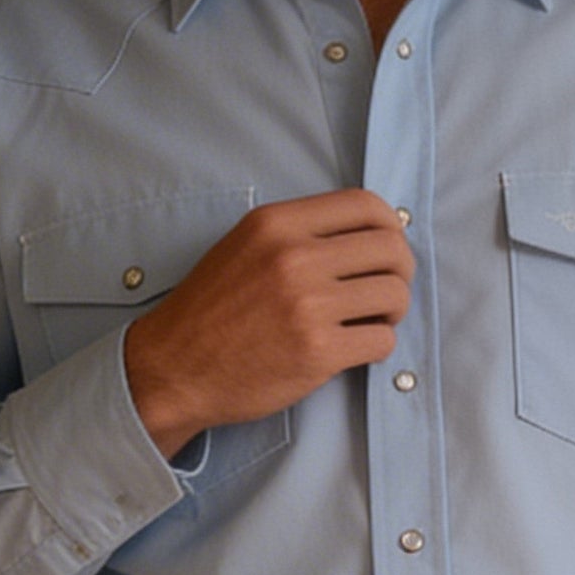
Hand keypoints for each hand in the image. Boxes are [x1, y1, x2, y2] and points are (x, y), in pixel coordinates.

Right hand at [124, 189, 414, 459]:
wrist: (174, 369)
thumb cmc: (209, 312)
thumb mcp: (243, 247)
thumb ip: (297, 234)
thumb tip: (365, 235)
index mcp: (277, 224)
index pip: (366, 205)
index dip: (390, 227)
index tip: (386, 249)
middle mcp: (294, 258)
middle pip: (391, 249)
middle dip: (400, 271)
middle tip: (384, 291)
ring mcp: (308, 306)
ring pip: (394, 295)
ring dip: (392, 311)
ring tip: (371, 321)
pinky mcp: (318, 352)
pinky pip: (382, 341)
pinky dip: (377, 345)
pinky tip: (355, 348)